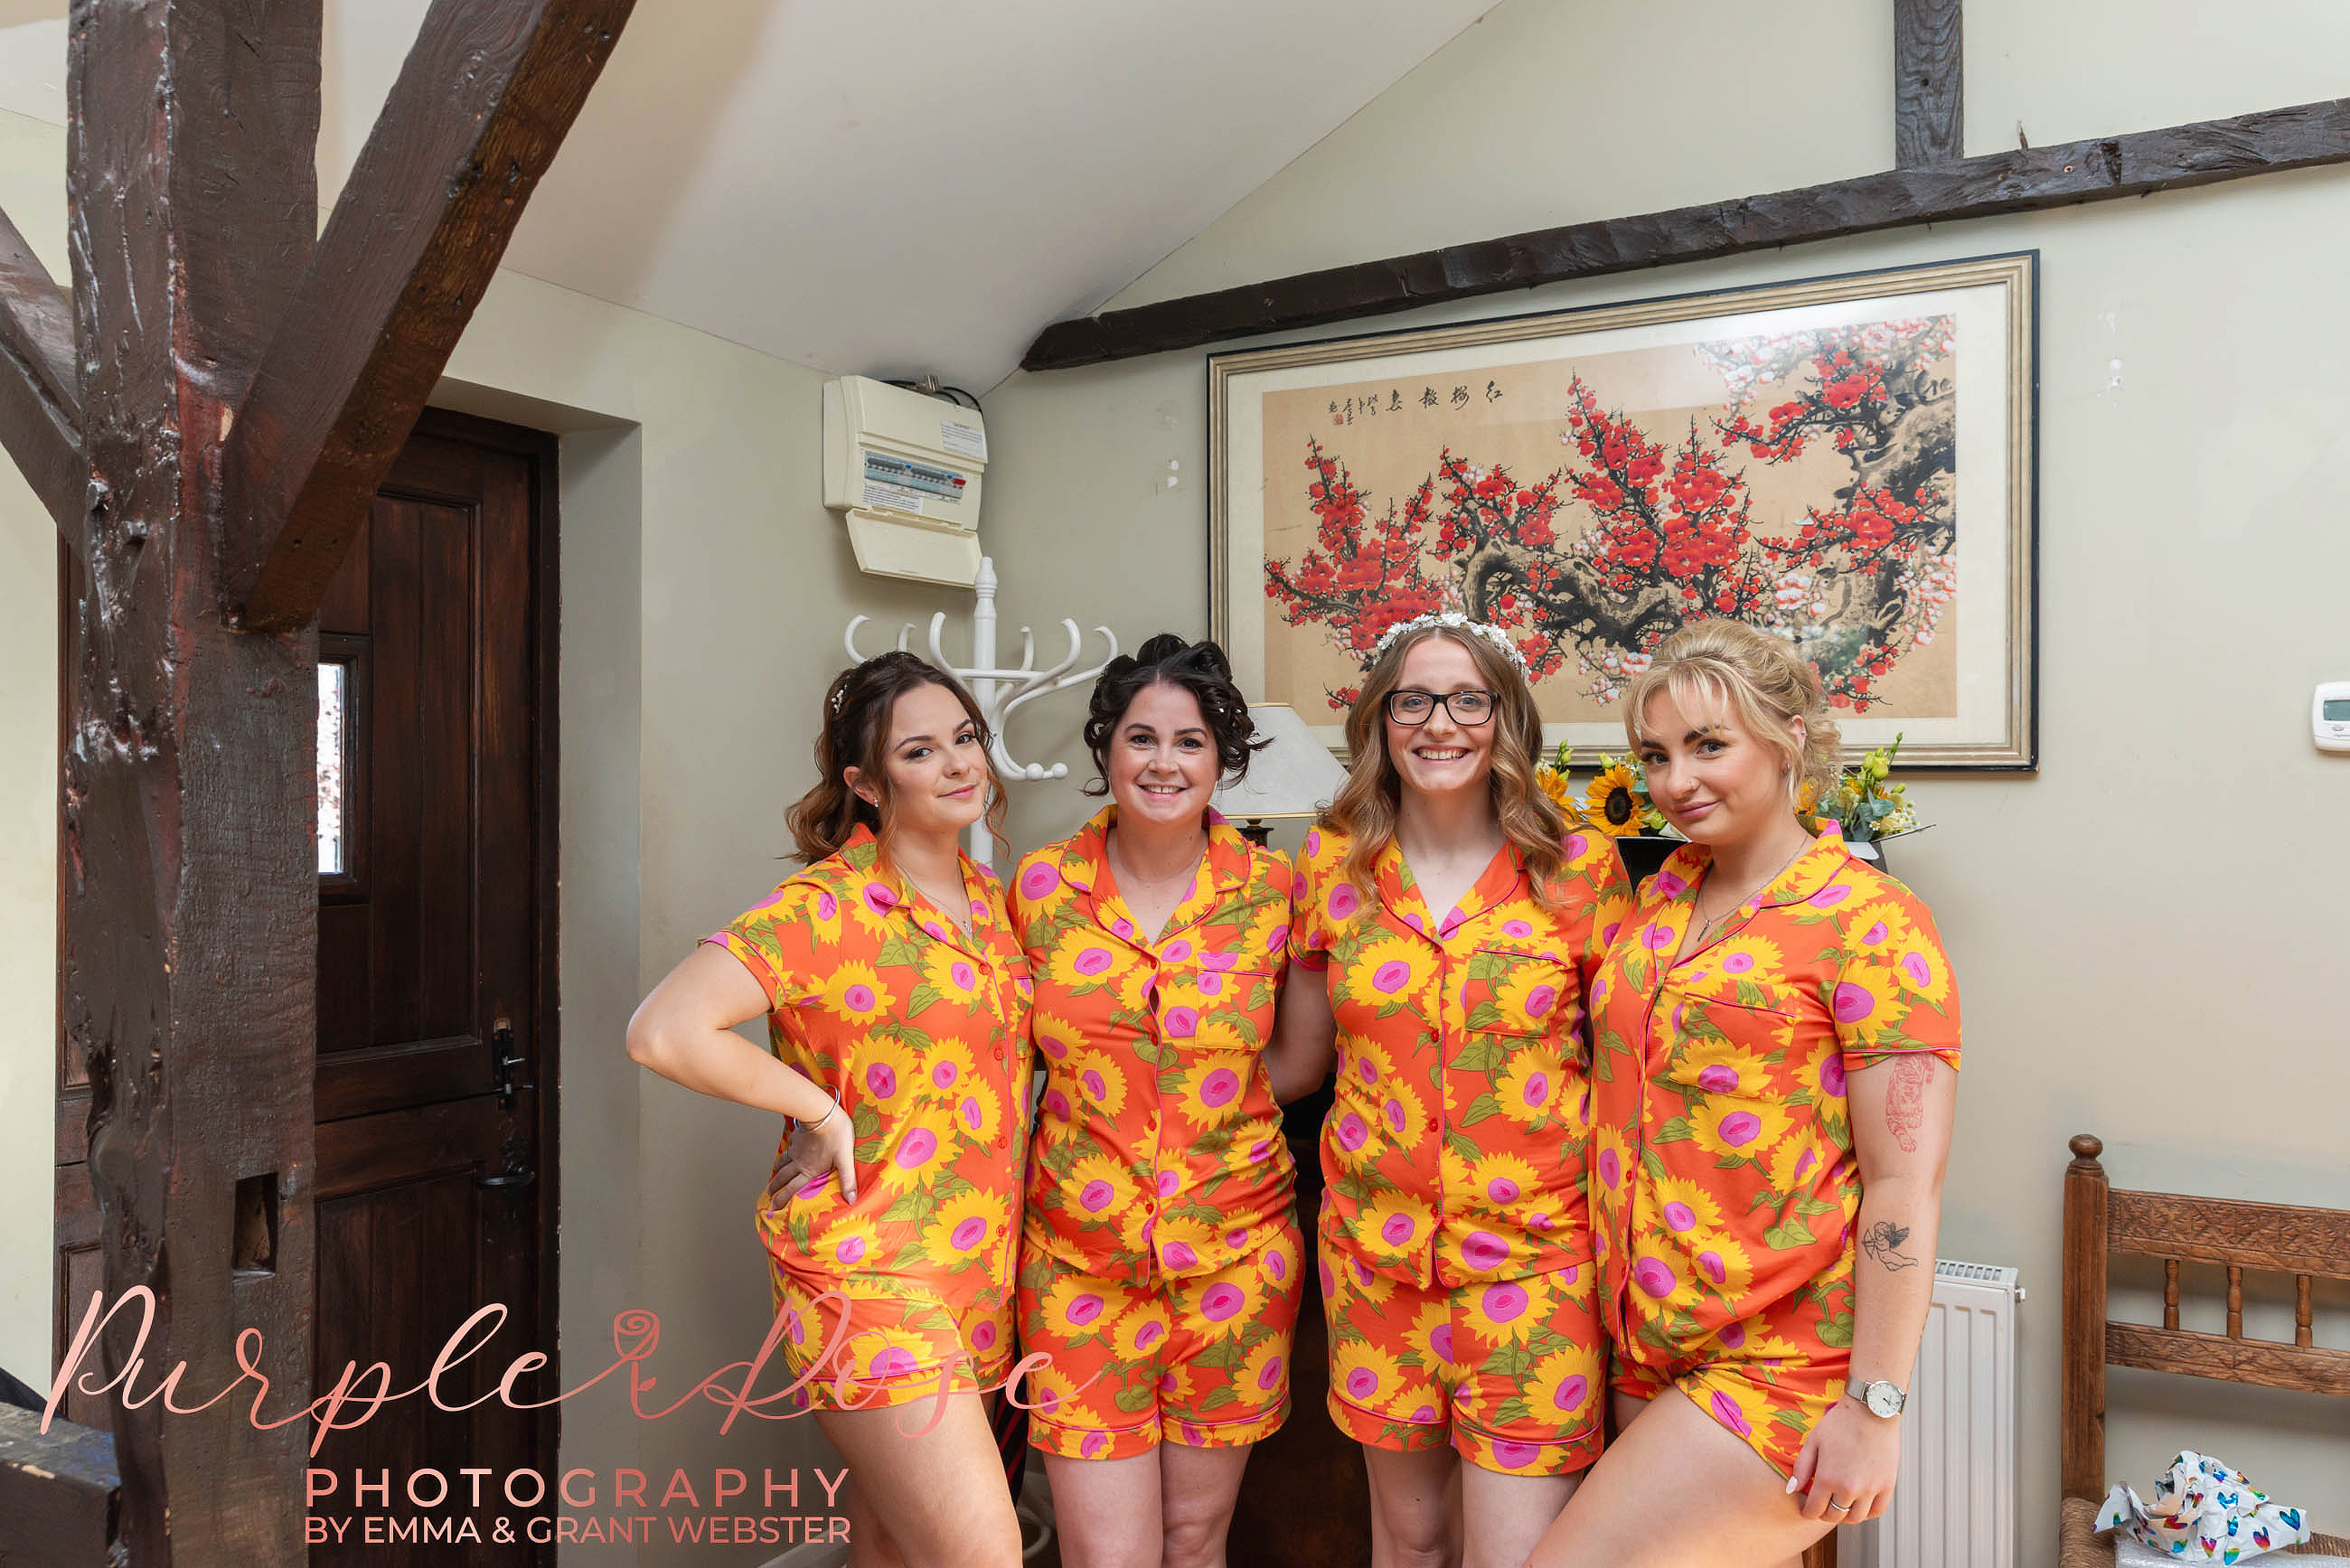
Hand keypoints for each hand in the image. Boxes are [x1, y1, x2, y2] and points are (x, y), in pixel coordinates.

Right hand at [764, 1101, 858, 1206]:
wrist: (822, 1112)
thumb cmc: (836, 1135)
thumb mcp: (845, 1160)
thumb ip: (848, 1180)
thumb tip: (852, 1200)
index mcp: (810, 1170)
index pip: (793, 1188)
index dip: (783, 1199)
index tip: (774, 1207)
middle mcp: (800, 1162)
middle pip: (784, 1177)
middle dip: (775, 1187)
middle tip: (769, 1195)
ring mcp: (797, 1148)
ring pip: (783, 1161)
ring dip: (777, 1170)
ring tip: (774, 1174)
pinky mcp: (798, 1136)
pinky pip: (789, 1146)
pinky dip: (786, 1151)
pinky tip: (787, 1148)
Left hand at [1787, 1397, 1900, 1523]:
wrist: (1871, 1410)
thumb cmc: (1840, 1423)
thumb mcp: (1813, 1441)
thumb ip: (1801, 1468)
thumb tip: (1791, 1490)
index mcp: (1827, 1478)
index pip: (1814, 1511)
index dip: (1807, 1512)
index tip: (1807, 1508)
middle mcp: (1849, 1488)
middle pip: (1834, 1516)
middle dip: (1824, 1513)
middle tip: (1822, 1504)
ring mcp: (1870, 1489)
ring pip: (1855, 1518)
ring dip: (1845, 1515)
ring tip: (1840, 1503)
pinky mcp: (1887, 1486)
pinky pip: (1877, 1512)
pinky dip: (1867, 1513)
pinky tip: (1859, 1504)